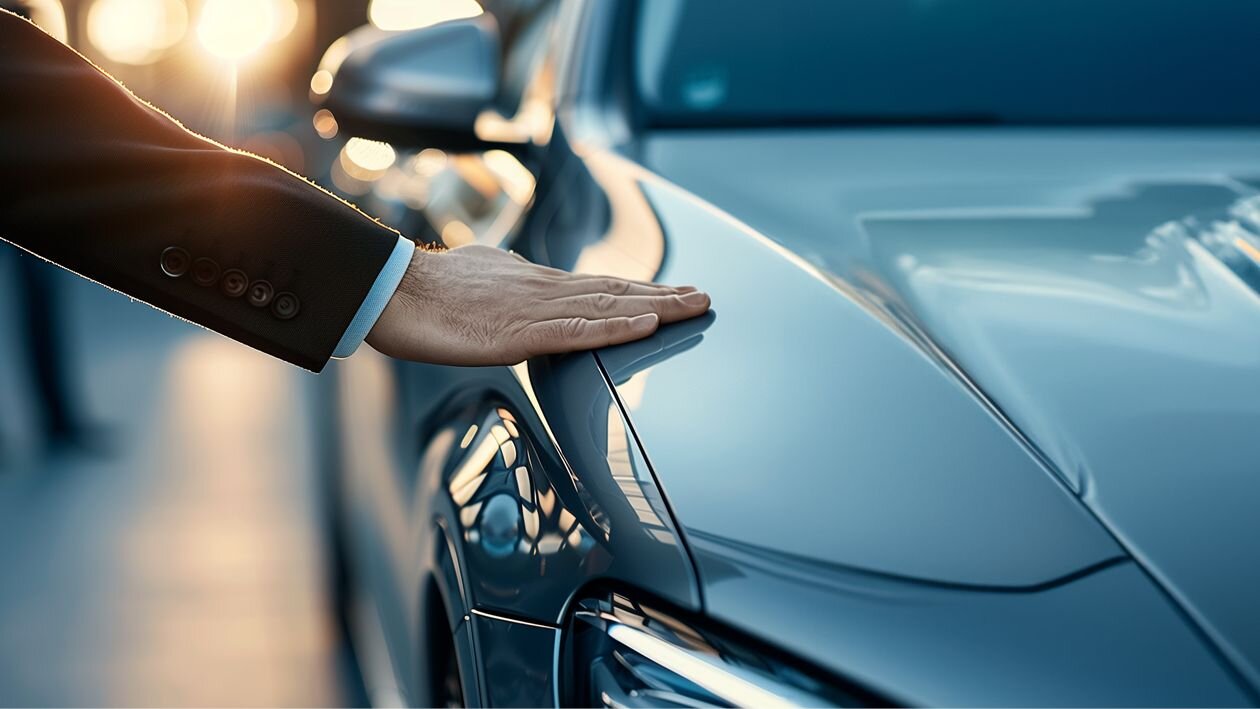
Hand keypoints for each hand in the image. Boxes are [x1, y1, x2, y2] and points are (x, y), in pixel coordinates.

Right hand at [366, 244, 710, 365]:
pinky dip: (616, 326)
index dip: (639, 289)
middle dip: (664, 294)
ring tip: (695, 305)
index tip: (673, 290)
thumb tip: (513, 277)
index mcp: (532, 282)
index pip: (598, 285)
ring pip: (608, 305)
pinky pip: (578, 330)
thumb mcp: (476, 279)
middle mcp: (543, 290)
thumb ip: (504, 283)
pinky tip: (647, 324)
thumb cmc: (425, 291)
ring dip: (657, 306)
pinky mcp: (520, 331)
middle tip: (706, 296)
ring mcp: (535, 309)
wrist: (391, 292)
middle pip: (615, 291)